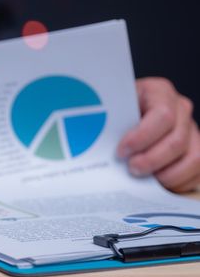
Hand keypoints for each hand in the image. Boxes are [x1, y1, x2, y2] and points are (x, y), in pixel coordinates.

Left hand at [117, 77, 199, 192]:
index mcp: (159, 92)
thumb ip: (107, 122)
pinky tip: (156, 184)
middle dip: (151, 160)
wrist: (124, 114)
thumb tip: (87, 141)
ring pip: (192, 158)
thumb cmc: (116, 113)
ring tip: (143, 179)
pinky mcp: (196, 149)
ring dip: (166, 175)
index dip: (142, 137)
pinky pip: (197, 171)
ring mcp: (191, 130)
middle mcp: (180, 109)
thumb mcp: (110, 109)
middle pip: (176, 141)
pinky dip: (177, 183)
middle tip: (131, 169)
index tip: (121, 151)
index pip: (162, 115)